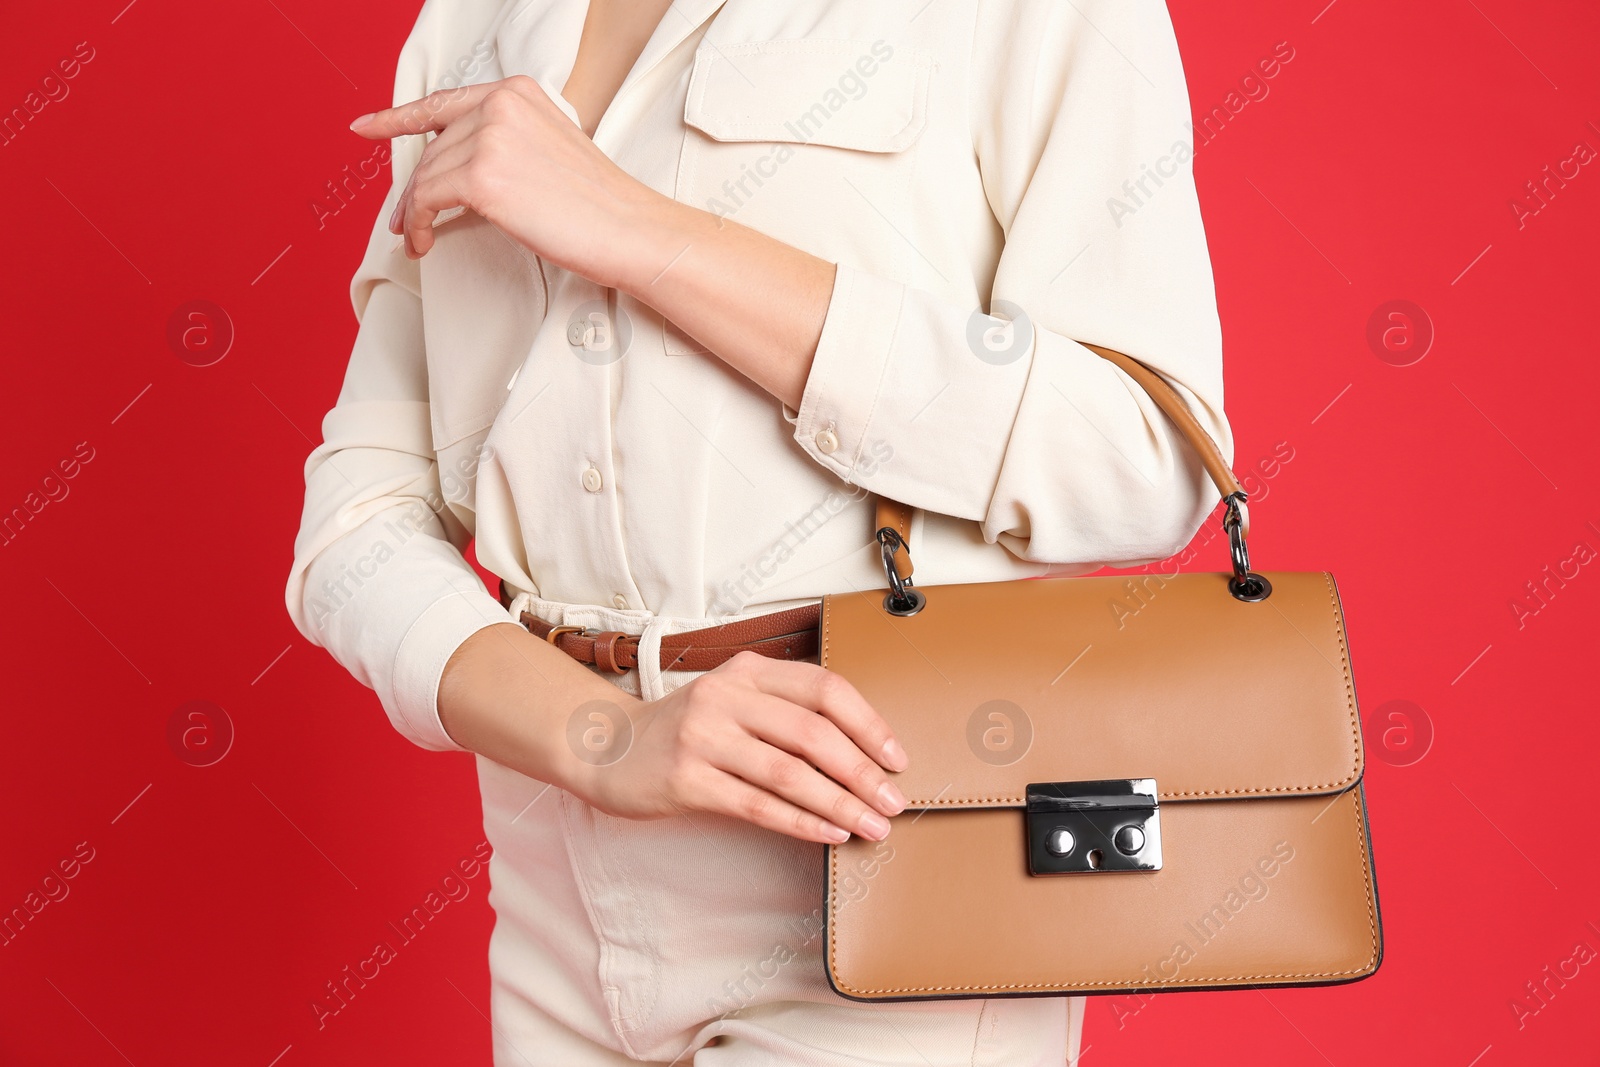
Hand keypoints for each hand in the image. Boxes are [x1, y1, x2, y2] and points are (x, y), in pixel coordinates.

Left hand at [349, 76, 666, 284]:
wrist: (628, 229)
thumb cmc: (600, 207)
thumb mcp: (550, 151)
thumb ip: (505, 144)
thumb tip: (454, 169)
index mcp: (518, 93)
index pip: (445, 102)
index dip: (399, 116)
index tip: (368, 126)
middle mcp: (501, 105)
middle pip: (433, 148)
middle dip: (413, 188)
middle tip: (404, 222)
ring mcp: (490, 137)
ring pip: (425, 175)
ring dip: (413, 213)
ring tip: (417, 239)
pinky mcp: (481, 176)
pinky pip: (426, 199)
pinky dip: (417, 225)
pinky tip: (423, 243)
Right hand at [578, 651, 909, 843]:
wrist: (606, 748)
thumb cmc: (685, 729)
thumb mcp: (733, 700)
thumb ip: (785, 711)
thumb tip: (861, 752)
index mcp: (748, 671)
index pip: (825, 689)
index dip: (869, 725)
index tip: (897, 758)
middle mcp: (726, 696)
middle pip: (813, 733)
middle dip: (862, 773)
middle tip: (893, 802)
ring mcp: (703, 737)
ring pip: (789, 773)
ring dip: (840, 804)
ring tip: (872, 826)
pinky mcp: (685, 779)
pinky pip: (756, 805)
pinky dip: (800, 822)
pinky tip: (829, 835)